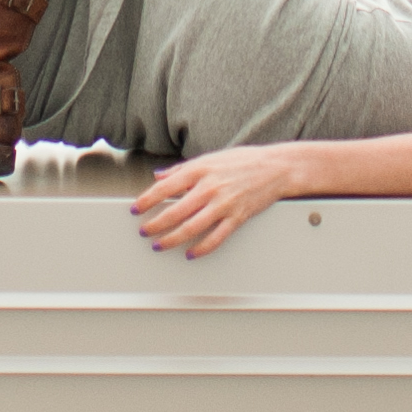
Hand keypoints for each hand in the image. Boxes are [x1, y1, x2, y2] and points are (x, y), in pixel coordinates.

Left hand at [131, 143, 310, 257]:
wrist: (275, 167)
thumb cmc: (242, 161)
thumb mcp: (209, 158)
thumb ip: (182, 169)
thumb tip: (159, 176)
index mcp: (200, 170)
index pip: (165, 188)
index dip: (147, 200)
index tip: (136, 209)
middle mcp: (209, 188)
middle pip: (175, 212)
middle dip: (155, 224)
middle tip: (144, 231)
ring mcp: (223, 204)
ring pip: (191, 228)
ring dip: (172, 239)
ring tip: (160, 245)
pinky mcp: (237, 218)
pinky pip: (215, 238)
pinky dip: (201, 249)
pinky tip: (190, 253)